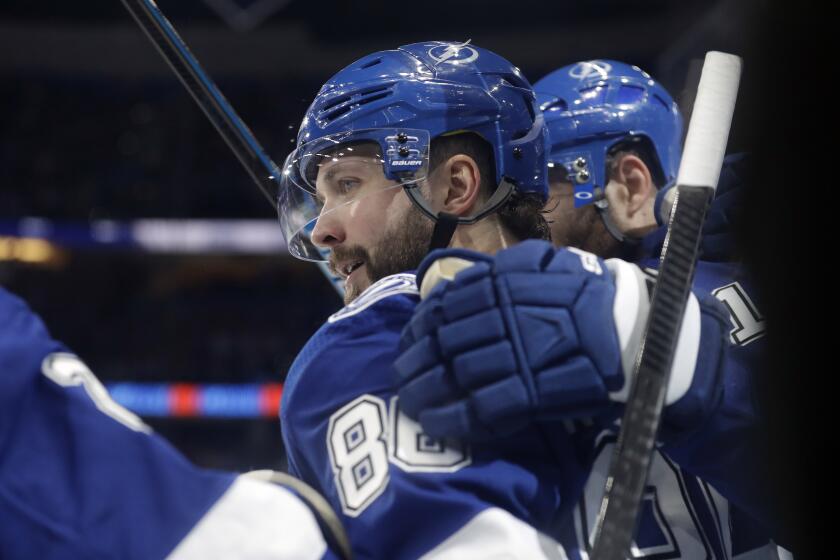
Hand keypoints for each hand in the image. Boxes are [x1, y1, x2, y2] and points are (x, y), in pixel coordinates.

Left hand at [394, 240, 622, 439]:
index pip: (444, 305)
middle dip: (415, 359)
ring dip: (423, 389)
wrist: (634, 330)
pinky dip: (452, 416)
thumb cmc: (586, 294)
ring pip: (453, 373)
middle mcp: (500, 317)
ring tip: (408, 399)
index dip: (420, 325)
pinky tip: (434, 422)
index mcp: (501, 284)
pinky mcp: (529, 393)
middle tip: (401, 373)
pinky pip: (479, 408)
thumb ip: (499, 270)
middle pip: (441, 341)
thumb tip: (452, 283)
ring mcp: (514, 356)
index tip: (410, 338)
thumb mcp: (543, 263)